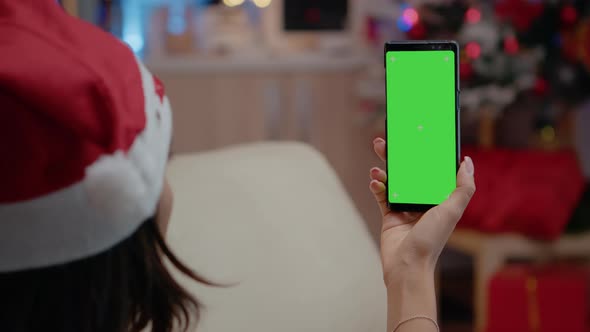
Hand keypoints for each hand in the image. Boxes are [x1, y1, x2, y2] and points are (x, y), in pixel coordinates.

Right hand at [369, 138, 474, 287]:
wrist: (407, 265)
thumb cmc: (431, 241)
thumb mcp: (451, 211)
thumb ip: (463, 187)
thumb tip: (467, 163)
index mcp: (439, 198)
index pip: (432, 170)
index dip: (426, 154)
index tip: (418, 137)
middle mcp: (422, 200)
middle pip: (410, 171)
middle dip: (399, 156)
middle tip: (387, 141)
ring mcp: (405, 206)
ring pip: (393, 180)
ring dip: (384, 168)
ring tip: (377, 161)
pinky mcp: (389, 214)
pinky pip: (381, 193)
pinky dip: (377, 185)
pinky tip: (375, 180)